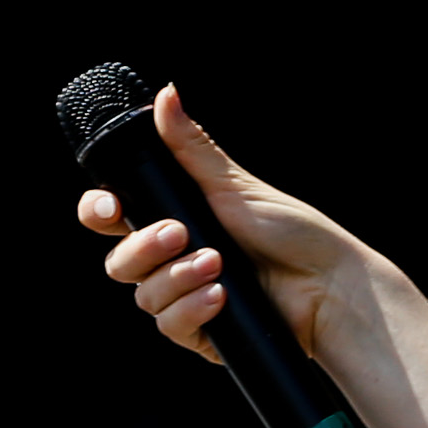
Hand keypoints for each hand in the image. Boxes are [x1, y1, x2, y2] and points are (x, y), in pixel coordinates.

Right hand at [78, 84, 366, 365]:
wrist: (329, 286)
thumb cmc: (291, 233)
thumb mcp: (234, 185)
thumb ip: (191, 148)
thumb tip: (165, 94)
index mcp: (172, 219)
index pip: (113, 218)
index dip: (98, 212)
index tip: (109, 207)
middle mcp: (173, 261)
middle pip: (120, 262)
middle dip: (142, 248)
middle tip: (178, 234)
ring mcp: (186, 297)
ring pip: (145, 296)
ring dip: (177, 278)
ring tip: (217, 264)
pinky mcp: (204, 333)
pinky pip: (172, 326)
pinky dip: (191, 309)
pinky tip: (220, 297)